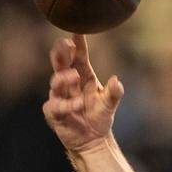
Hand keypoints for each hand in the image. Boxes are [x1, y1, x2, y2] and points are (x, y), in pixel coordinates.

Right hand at [42, 34, 123, 151]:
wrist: (93, 140)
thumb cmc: (99, 117)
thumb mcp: (109, 104)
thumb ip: (114, 93)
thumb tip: (116, 81)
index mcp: (83, 76)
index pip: (78, 56)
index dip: (77, 44)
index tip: (77, 30)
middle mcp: (69, 84)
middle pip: (60, 63)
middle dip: (61, 52)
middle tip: (66, 44)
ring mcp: (59, 97)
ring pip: (56, 82)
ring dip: (64, 77)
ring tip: (75, 75)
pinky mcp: (54, 113)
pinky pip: (57, 106)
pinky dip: (67, 104)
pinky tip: (79, 103)